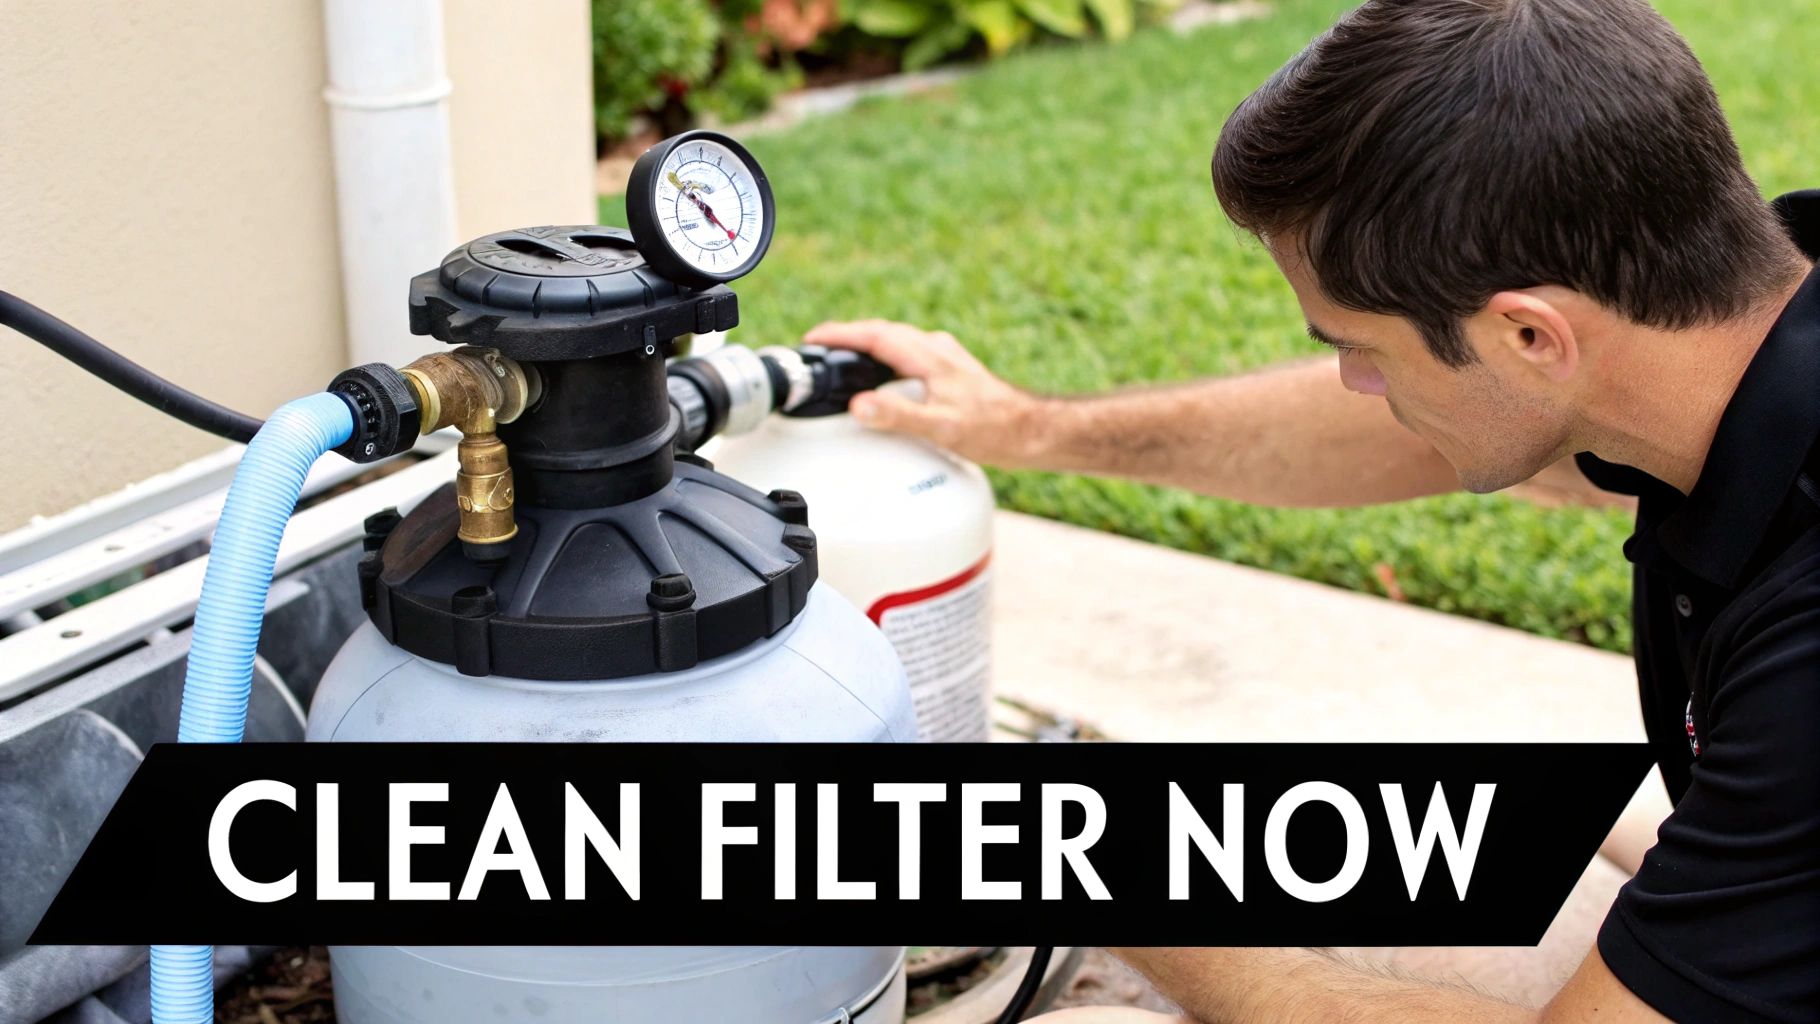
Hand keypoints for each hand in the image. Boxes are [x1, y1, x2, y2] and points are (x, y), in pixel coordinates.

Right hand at [801, 319, 1047, 467]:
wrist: (1031, 431)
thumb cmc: (994, 429)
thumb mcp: (941, 428)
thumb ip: (898, 416)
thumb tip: (859, 406)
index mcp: (928, 356)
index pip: (874, 335)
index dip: (840, 334)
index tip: (813, 338)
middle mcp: (936, 350)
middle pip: (882, 333)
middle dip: (848, 337)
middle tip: (819, 347)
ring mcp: (945, 357)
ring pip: (896, 341)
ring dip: (867, 345)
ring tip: (843, 356)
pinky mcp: (951, 369)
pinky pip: (909, 353)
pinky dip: (887, 357)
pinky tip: (886, 374)